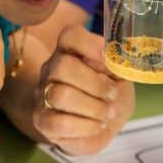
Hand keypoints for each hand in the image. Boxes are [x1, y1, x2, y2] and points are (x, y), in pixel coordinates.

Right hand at [33, 25, 133, 154]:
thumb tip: (117, 59)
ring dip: (93, 107)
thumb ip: (118, 64)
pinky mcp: (42, 120)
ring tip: (108, 113)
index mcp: (72, 51)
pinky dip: (86, 126)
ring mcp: (43, 94)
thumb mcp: (120, 75)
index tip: (107, 59)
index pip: (70, 35)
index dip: (89, 44)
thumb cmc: (111, 94)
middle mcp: (52, 68)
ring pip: (60, 95)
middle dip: (95, 84)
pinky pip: (60, 122)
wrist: (103, 123)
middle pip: (63, 66)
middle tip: (113, 95)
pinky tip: (97, 125)